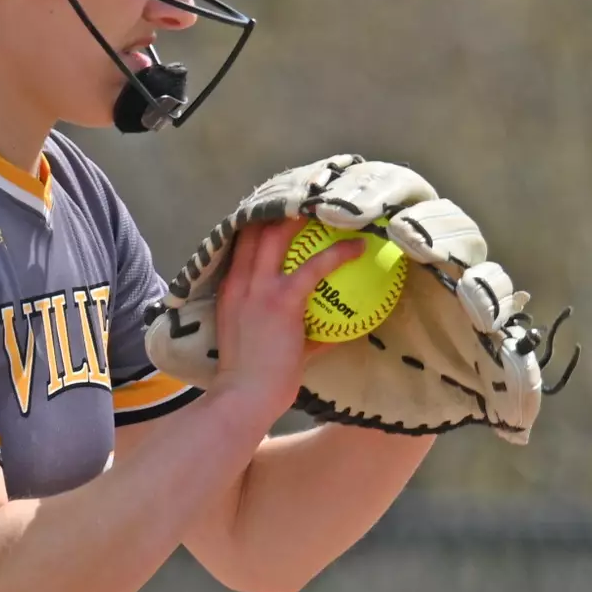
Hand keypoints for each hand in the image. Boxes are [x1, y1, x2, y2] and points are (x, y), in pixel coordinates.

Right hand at [207, 217, 362, 419]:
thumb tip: (332, 331)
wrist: (243, 396)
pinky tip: (359, 248)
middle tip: (311, 195)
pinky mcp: (282, 300)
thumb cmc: (255, 380)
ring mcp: (259, 289)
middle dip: (281, 206)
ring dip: (306, 217)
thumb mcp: (268, 346)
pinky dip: (338, 254)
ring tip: (333, 206)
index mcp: (232, 289)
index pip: (243, 241)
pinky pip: (315, 267)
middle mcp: (241, 281)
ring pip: (279, 235)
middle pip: (257, 227)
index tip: (284, 207)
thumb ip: (299, 333)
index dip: (261, 219)